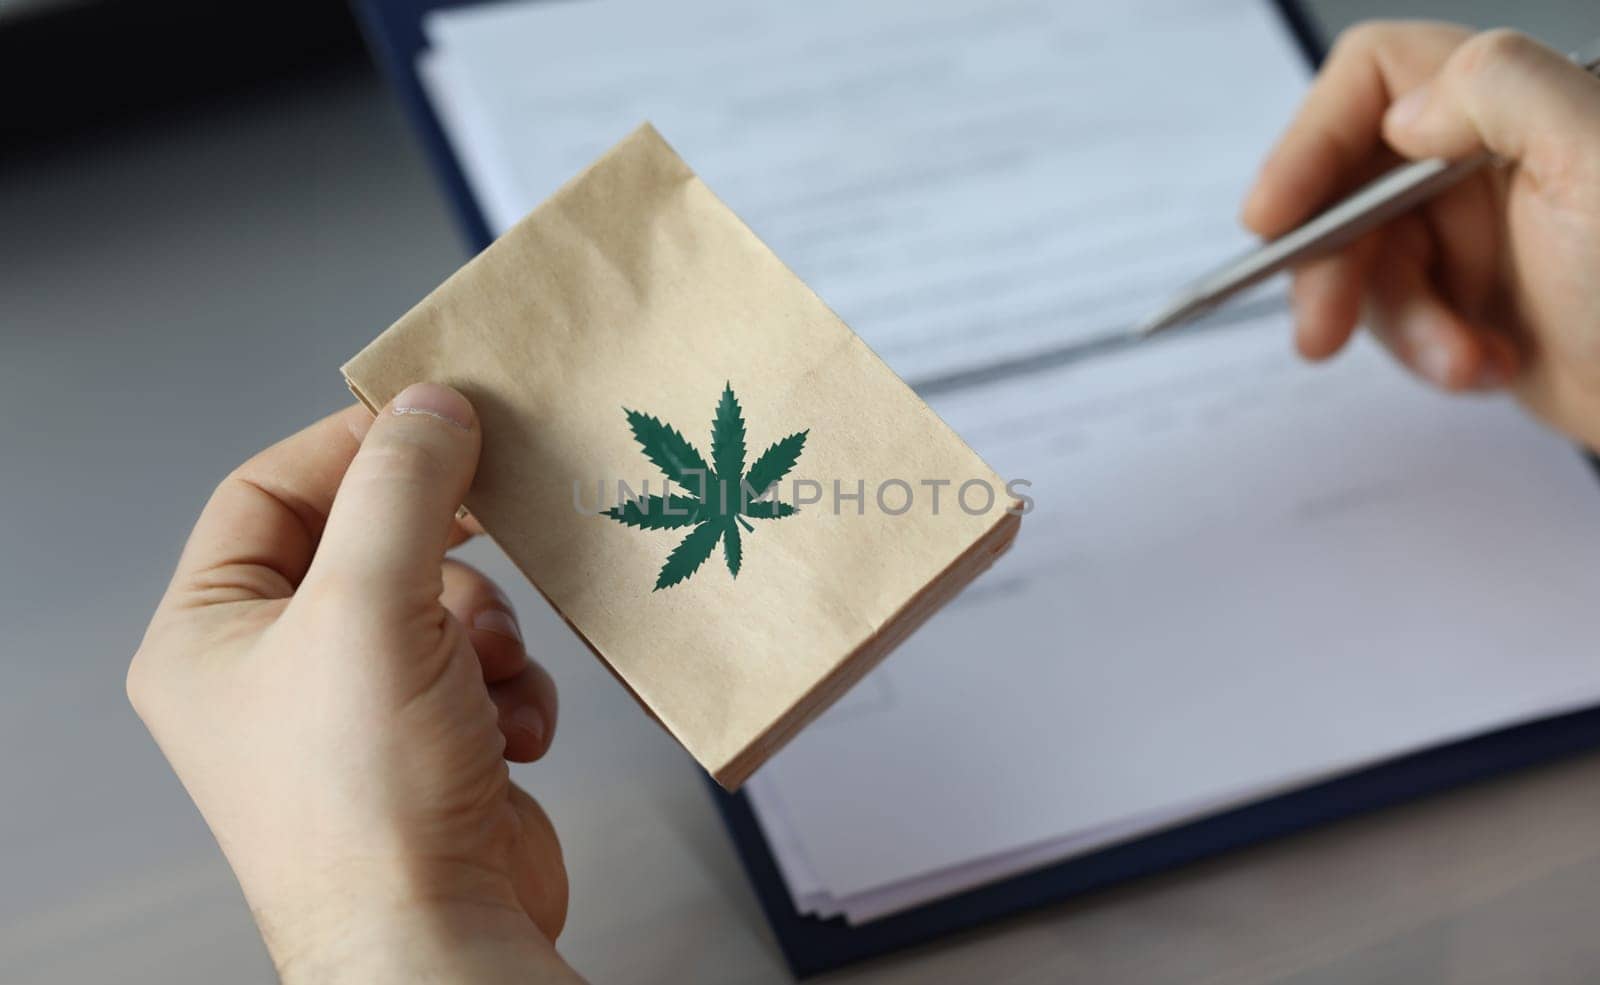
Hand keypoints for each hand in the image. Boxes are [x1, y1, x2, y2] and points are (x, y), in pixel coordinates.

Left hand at [128, 384, 582, 983]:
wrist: (437, 940)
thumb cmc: (368, 800)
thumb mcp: (370, 606)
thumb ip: (401, 488)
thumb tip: (432, 404)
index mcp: (210, 635)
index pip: (267, 491)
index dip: (352, 447)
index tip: (437, 421)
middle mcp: (274, 671)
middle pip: (369, 543)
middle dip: (443, 552)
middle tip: (494, 526)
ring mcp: (356, 712)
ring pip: (443, 603)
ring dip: (489, 628)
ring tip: (493, 672)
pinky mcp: (431, 745)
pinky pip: (483, 669)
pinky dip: (514, 689)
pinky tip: (513, 731)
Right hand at [1242, 22, 1599, 449]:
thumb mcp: (1599, 161)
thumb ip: (1502, 90)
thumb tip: (1403, 109)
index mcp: (1511, 105)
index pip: (1370, 81)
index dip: (1307, 143)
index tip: (1272, 217)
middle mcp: (1482, 157)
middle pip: (1345, 188)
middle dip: (1335, 267)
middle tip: (1322, 331)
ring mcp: (1473, 233)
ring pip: (1366, 268)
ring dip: (1401, 326)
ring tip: (1462, 359)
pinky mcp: (1470, 302)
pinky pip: (1399, 323)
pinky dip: (1429, 353)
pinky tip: (1487, 366)